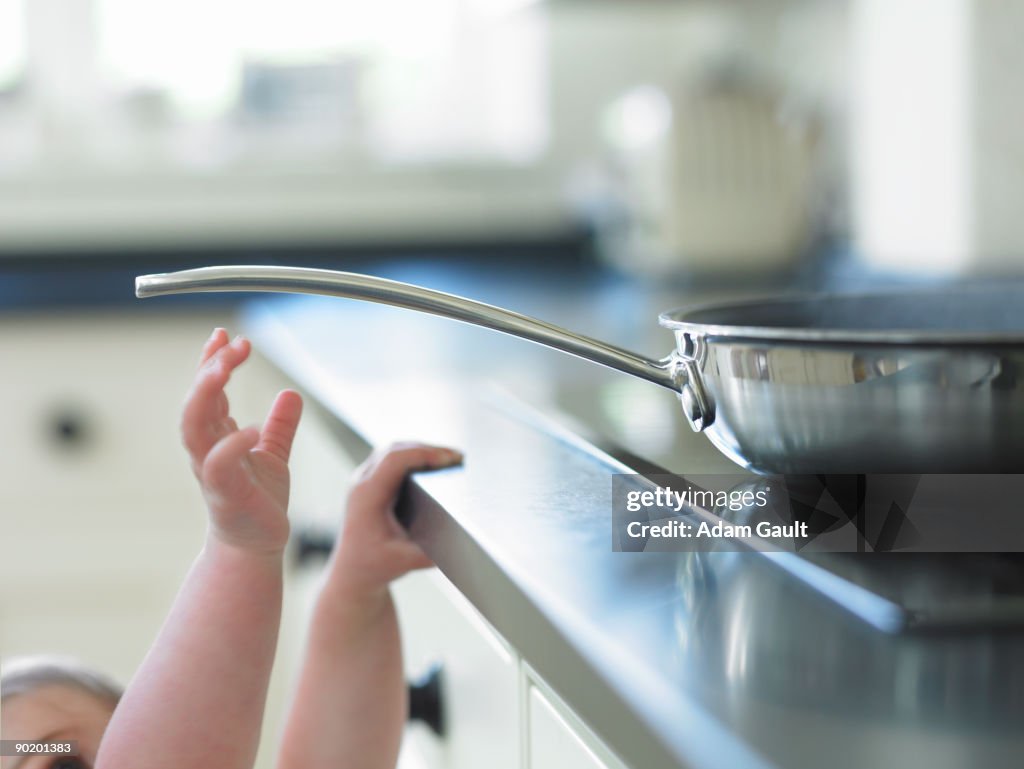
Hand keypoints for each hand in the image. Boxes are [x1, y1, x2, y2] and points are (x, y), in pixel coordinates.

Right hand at [181, 328, 302, 554]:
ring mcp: (212, 471)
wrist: (257, 545)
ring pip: (193, 428)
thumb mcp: (274, 454)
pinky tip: (251, 428)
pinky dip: (231, 445)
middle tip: (231, 344)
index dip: (211, 361)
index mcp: (217, 436)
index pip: (206, 391)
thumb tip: (291, 394)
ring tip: (223, 370)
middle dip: (209, 369)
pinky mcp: (225, 494)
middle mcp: (207, 449)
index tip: (224, 334)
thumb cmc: (259, 501)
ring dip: (204, 396)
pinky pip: (217, 465)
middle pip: (196, 401)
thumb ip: (280, 425)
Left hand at [331, 442, 462, 596]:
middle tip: (457, 457)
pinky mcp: (370, 482)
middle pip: (395, 449)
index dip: (423, 454)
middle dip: (428, 448)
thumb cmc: (374, 566)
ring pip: (393, 450)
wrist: (352, 572)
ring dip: (421, 449)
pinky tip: (433, 464)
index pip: (394, 461)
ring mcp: (363, 480)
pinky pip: (391, 459)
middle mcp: (362, 483)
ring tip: (450, 458)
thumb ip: (433, 553)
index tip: (449, 459)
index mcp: (367, 496)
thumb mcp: (405, 562)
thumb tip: (461, 541)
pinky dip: (414, 456)